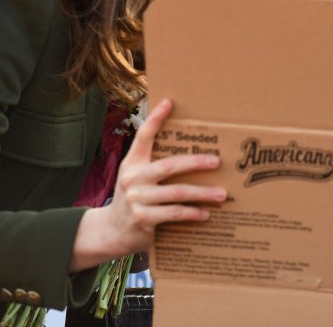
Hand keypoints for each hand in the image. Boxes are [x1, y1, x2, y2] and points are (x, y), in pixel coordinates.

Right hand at [70, 99, 225, 270]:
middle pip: (169, 165)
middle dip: (195, 161)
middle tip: (217, 161)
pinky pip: (174, 213)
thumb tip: (190, 153)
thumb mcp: (136, 177)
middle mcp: (132, 178)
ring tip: (221, 194)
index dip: (155, 118)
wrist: (111, 230)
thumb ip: (153, 165)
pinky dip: (192, 213)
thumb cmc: (133, 198)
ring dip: (202, 193)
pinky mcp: (143, 219)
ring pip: (176, 192)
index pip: (143, 136)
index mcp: (132, 163)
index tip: (169, 102)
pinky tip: (205, 213)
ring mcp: (137, 199)